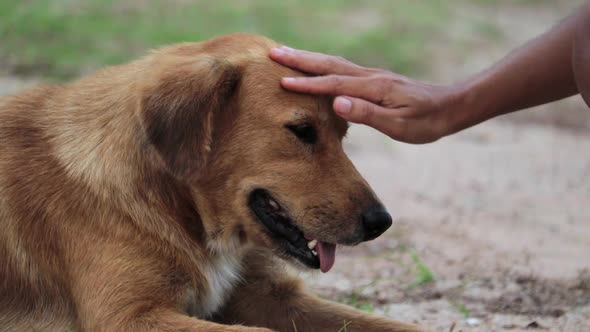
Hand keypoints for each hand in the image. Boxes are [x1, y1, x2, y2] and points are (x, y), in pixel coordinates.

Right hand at [270, 46, 463, 143]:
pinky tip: (317, 67)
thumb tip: (336, 103)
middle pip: (329, 64)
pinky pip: (342, 69)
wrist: (450, 107)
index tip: (281, 82)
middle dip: (300, 59)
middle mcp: (370, 77)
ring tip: (286, 54)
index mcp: (373, 88)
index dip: (307, 84)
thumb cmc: (426, 121)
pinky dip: (323, 64)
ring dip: (309, 58)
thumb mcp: (399, 125)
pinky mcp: (374, 80)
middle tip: (273, 53)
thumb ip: (368, 113)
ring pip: (334, 63)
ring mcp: (372, 76)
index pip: (333, 84)